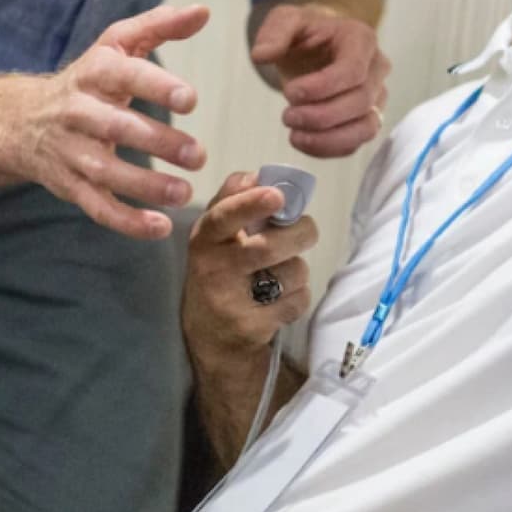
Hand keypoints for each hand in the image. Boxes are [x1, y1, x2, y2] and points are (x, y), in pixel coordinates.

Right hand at [6, 4, 209, 239]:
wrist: (20, 121)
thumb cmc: (88, 80)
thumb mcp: (116, 46)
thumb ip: (159, 26)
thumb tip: (203, 11)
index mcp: (93, 74)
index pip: (123, 76)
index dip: (155, 86)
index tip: (190, 99)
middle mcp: (78, 113)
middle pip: (116, 128)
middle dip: (158, 142)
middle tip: (199, 154)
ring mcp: (71, 153)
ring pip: (105, 172)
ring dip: (145, 186)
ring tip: (185, 193)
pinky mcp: (69, 186)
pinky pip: (96, 206)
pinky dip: (126, 221)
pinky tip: (159, 228)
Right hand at [183, 170, 320, 358]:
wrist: (210, 338)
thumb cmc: (222, 273)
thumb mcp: (218, 236)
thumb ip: (236, 200)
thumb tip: (259, 173)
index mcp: (205, 238)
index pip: (224, 217)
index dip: (251, 204)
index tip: (277, 196)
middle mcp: (211, 269)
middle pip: (269, 246)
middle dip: (301, 234)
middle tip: (305, 233)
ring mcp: (227, 301)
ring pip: (292, 271)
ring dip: (298, 270)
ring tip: (280, 276)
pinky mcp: (249, 328)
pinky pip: (297, 301)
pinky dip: (298, 298)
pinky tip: (278, 303)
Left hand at [251, 4, 389, 157]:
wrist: (319, 47)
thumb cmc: (307, 34)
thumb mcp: (286, 20)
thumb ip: (274, 33)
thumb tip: (262, 55)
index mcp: (361, 39)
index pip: (353, 70)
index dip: (323, 87)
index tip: (290, 94)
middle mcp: (377, 69)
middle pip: (361, 101)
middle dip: (321, 116)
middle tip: (286, 117)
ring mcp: (376, 97)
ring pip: (366, 128)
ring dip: (329, 139)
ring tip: (295, 136)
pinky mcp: (368, 120)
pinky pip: (356, 142)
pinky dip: (329, 149)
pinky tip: (303, 141)